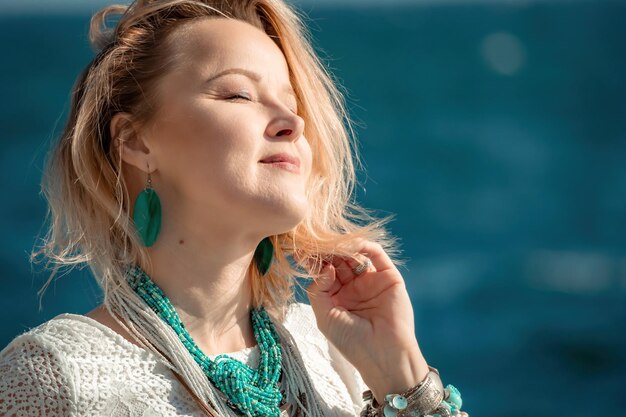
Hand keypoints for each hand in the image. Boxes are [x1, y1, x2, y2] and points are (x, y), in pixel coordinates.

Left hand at [300, 239, 429, 401]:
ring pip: (355, 255)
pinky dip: (364, 246)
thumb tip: (326, 267)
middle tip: (316, 243)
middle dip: (326, 252)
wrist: (383, 355)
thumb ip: (318, 290)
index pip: (324, 272)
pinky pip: (377, 255)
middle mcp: (354, 286)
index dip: (313, 262)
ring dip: (343, 247)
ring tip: (332, 244)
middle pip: (338, 261)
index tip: (300, 252)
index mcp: (337, 296)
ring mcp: (371, 280)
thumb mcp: (325, 317)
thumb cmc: (352, 341)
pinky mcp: (389, 277)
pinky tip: (352, 246)